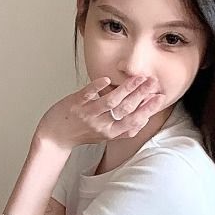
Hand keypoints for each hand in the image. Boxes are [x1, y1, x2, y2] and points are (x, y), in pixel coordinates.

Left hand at [37, 74, 165, 148]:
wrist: (54, 137)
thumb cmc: (81, 133)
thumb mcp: (105, 135)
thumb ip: (122, 128)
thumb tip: (143, 120)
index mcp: (111, 132)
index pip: (134, 121)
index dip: (148, 110)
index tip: (160, 97)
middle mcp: (101, 125)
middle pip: (126, 110)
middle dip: (142, 95)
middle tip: (153, 82)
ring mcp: (88, 114)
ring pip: (111, 102)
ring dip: (126, 89)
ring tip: (138, 77)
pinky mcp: (75, 105)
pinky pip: (88, 95)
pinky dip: (97, 87)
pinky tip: (107, 80)